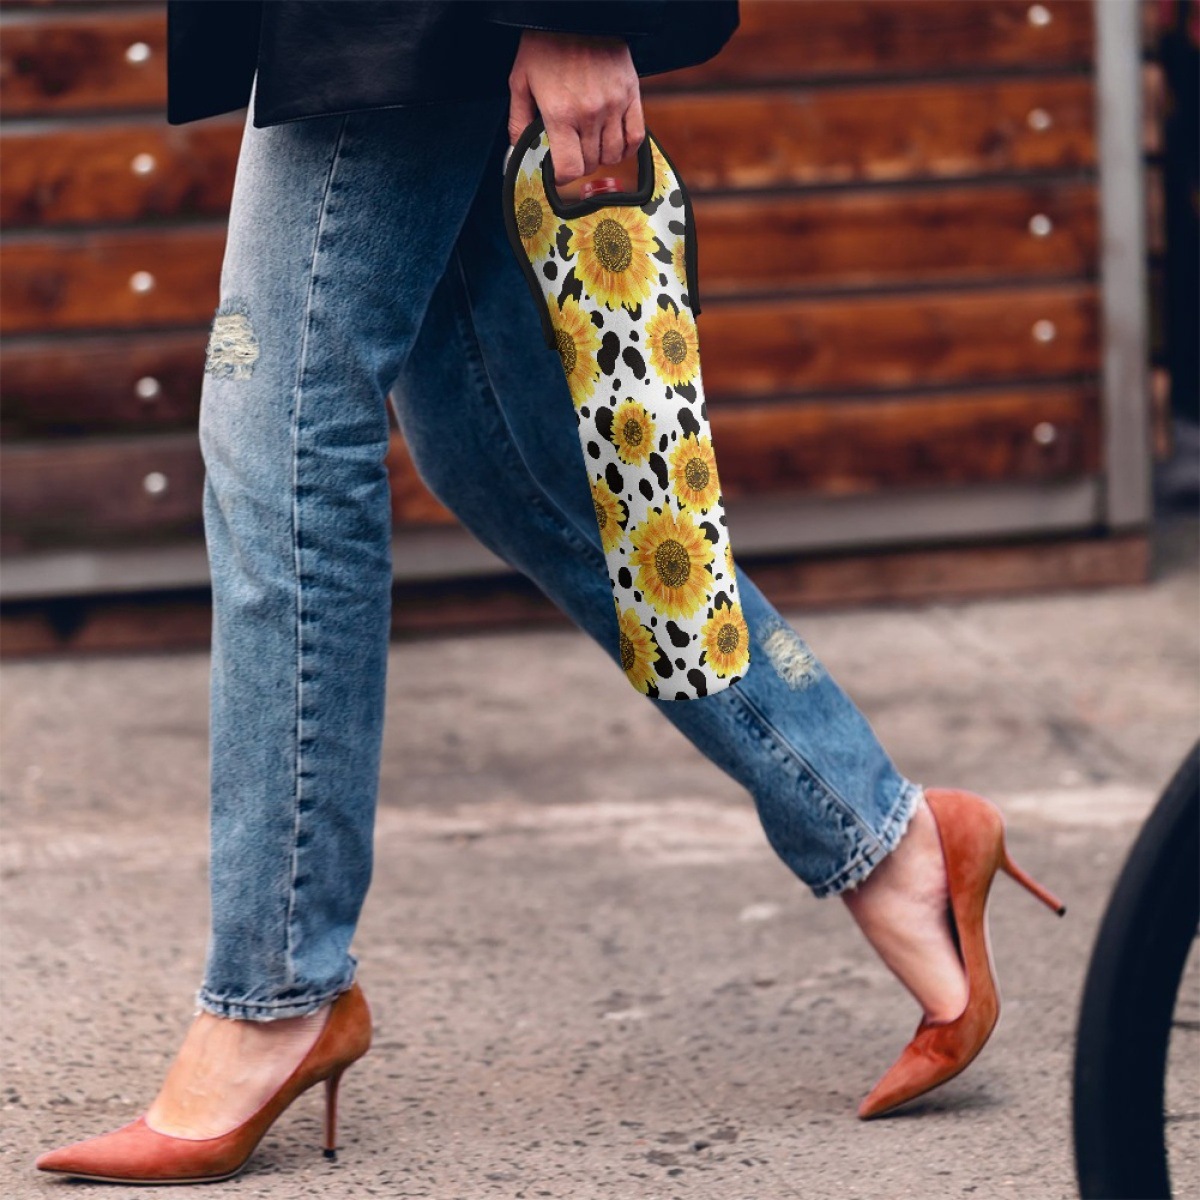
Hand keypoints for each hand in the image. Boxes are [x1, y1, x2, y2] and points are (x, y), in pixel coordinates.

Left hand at [507, 30, 644, 186]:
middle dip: (579, 165)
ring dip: (601, 157)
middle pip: (591, 164)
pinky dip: (626, 148)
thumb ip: (518, 122)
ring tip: (590, 146)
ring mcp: (613, 105)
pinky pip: (636, 137)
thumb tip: (516, 154)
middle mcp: (589, 113)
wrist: (576, 13)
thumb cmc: (544, 46)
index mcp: (560, 113)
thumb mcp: (520, 81)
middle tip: (571, 153)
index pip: (570, 169)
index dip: (562, 178)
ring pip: (613, 155)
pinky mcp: (630, 95)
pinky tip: (614, 145)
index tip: (558, 173)